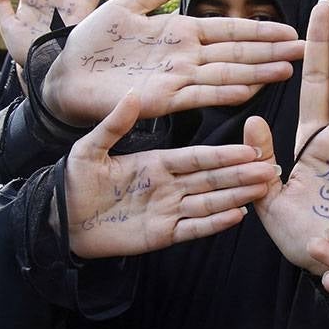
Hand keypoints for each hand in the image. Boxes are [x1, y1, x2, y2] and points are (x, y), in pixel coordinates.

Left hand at [43, 0, 304, 125]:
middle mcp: (185, 58)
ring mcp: (176, 79)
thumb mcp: (125, 5)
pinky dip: (223, 92)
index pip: (229, 30)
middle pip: (235, 52)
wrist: (63, 74)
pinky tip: (248, 89)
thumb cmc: (92, 44)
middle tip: (304, 49)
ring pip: (224, 73)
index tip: (291, 29)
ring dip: (256, 72)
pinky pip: (198, 94)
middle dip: (270, 51)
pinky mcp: (161, 100)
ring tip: (287, 70)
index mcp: (179, 34)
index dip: (259, 29)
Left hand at [62, 92, 279, 257]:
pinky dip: (214, 224)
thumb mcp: (90, 147)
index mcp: (156, 163)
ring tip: (262, 190)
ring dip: (236, 196)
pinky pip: (192, 229)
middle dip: (241, 175)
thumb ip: (115, 124)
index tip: (249, 148)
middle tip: (270, 168)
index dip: (223, 154)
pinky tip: (237, 215)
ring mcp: (167, 211)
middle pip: (212, 180)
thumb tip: (135, 93)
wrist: (59, 219)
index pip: (197, 157)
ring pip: (209, 203)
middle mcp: (168, 186)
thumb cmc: (73, 181)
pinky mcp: (161, 235)